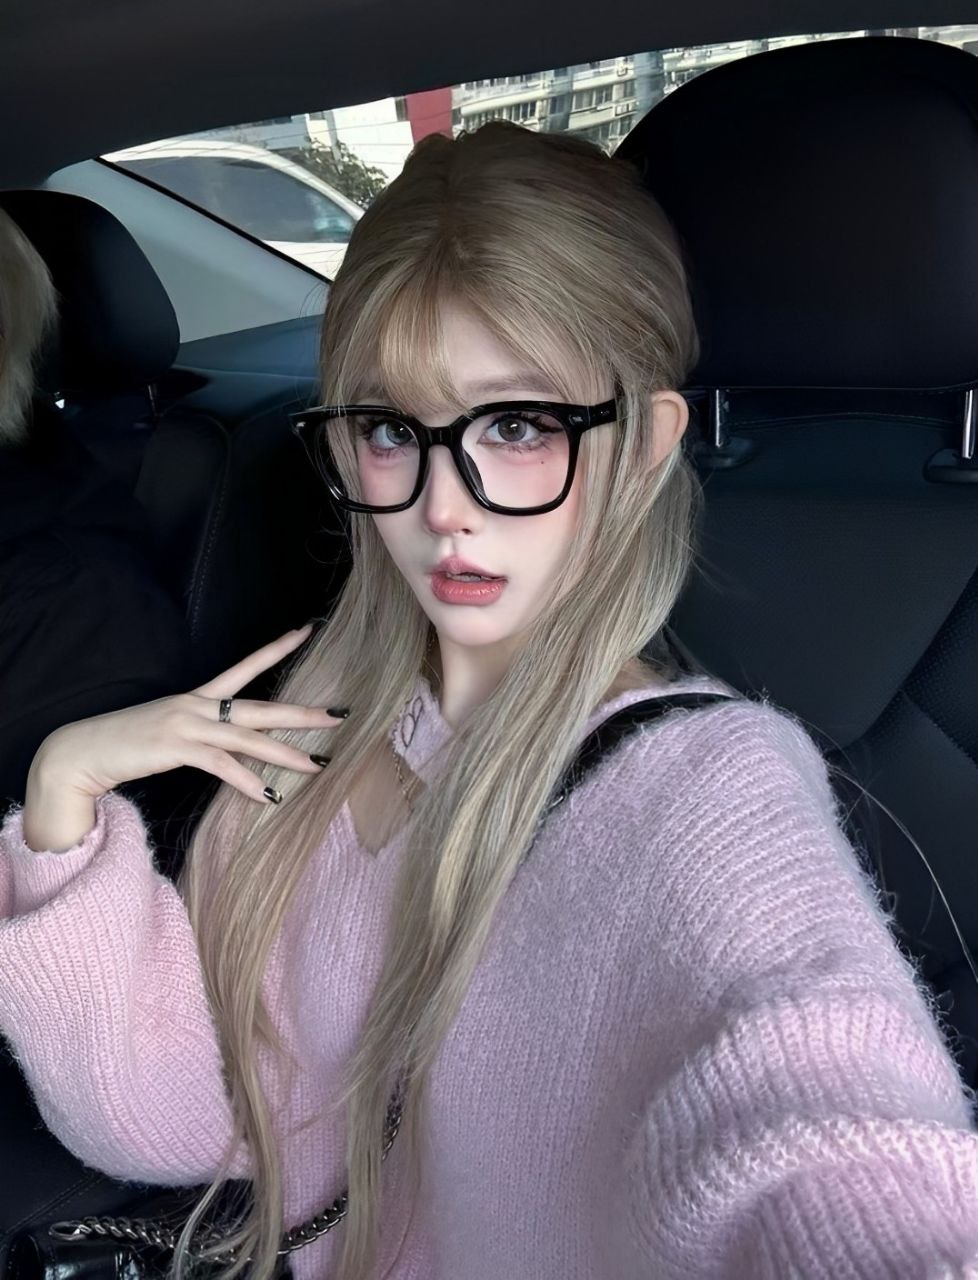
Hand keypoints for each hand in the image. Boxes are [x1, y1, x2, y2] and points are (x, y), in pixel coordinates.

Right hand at [33, 624, 341, 804]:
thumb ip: (205, 735)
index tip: (306, 630)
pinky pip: (221, 765)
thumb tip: (238, 748)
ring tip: (316, 766)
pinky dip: (247, 781)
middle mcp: (198, 705)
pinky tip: (268, 796)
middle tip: (339, 715)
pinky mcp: (176, 748)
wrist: (83, 751)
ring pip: (248, 738)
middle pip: (261, 707)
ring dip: (285, 755)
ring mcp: (187, 725)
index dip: (277, 648)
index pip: (246, 666)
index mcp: (199, 697)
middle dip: (302, 713)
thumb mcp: (172, 730)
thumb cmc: (129, 743)